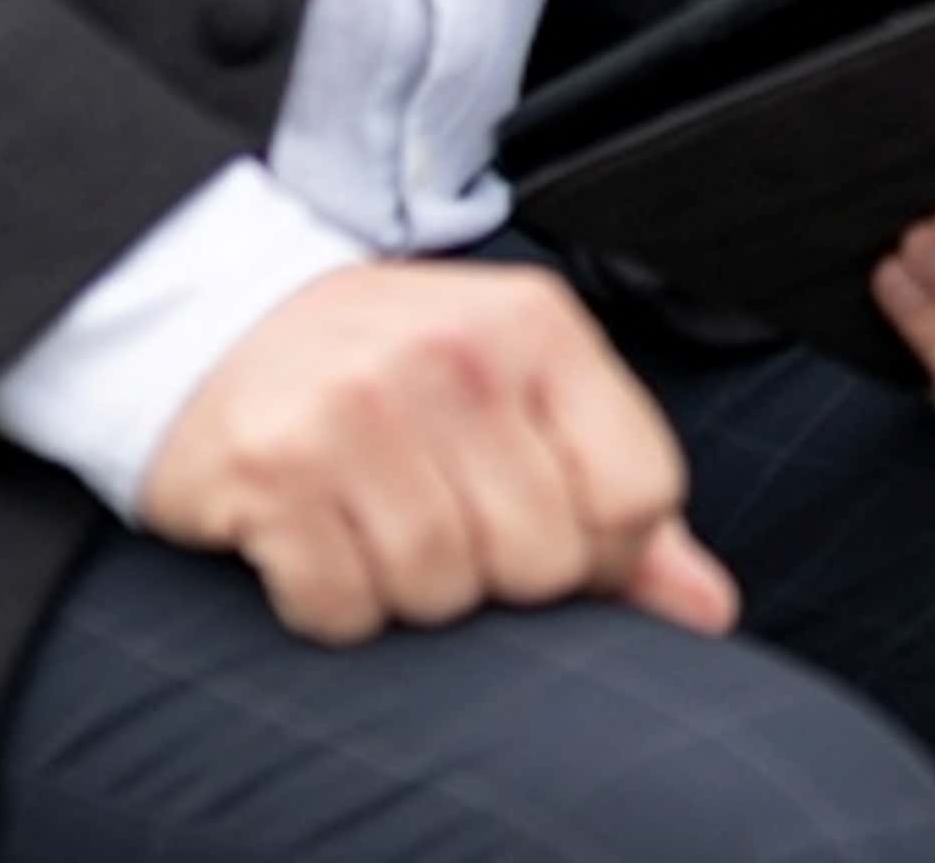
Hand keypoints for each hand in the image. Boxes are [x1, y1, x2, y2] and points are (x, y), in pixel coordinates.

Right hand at [138, 260, 735, 649]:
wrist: (223, 324)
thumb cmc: (397, 371)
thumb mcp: (523, 394)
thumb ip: (621, 499)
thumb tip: (711, 610)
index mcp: (539, 326)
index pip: (637, 494)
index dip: (603, 550)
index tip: (551, 528)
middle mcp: (458, 354)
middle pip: (541, 560)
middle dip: (498, 573)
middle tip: (446, 516)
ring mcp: (362, 405)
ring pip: (442, 593)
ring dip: (410, 590)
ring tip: (379, 518)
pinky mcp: (277, 467)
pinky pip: (343, 609)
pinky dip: (333, 602)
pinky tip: (319, 537)